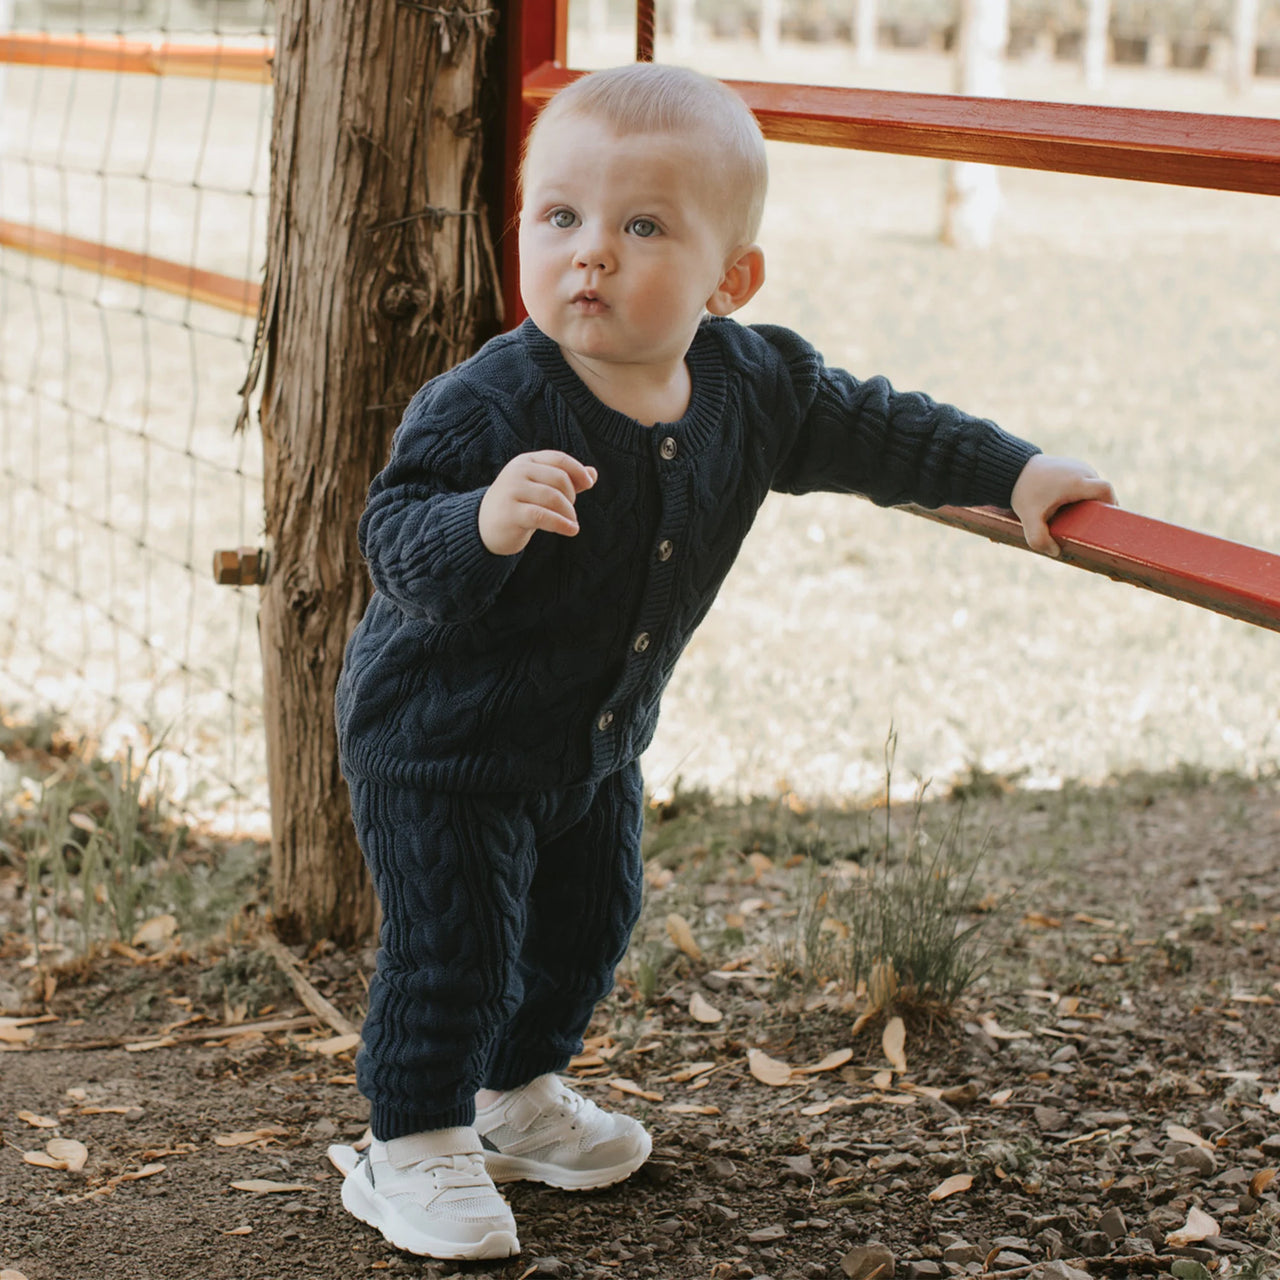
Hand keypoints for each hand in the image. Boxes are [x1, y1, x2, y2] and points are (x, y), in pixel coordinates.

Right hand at [478, 450, 597, 555]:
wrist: (484, 527)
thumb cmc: (519, 506)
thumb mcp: (541, 489)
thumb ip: (566, 481)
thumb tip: (593, 474)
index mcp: (526, 462)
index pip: (558, 459)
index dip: (577, 470)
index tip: (589, 484)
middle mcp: (517, 472)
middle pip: (559, 479)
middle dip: (571, 497)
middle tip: (569, 512)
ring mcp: (511, 491)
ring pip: (553, 498)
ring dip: (568, 513)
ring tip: (571, 524)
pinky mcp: (510, 512)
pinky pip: (543, 516)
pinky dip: (561, 524)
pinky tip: (571, 531)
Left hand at [1010, 454, 1116, 556]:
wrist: (1012, 469)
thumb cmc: (1024, 492)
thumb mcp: (1028, 518)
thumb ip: (1039, 538)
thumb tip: (1055, 552)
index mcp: (1076, 482)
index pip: (1106, 490)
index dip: (1111, 504)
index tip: (1105, 519)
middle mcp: (1081, 470)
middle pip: (1102, 491)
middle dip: (1098, 508)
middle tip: (1088, 525)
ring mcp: (1078, 465)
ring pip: (1094, 486)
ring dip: (1090, 501)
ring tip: (1077, 516)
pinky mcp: (1073, 465)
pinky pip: (1086, 481)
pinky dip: (1083, 493)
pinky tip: (1072, 506)